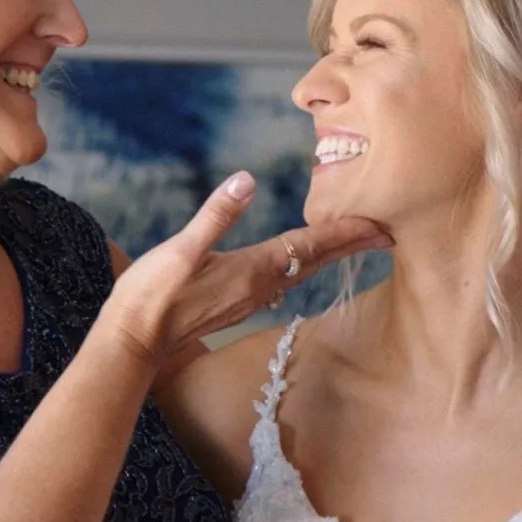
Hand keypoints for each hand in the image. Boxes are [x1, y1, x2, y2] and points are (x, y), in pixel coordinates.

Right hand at [96, 171, 390, 366]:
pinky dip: (305, 264)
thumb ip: (215, 214)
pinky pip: (285, 279)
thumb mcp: (179, 249)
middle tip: (389, 231)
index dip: (347, 232)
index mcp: (252, 269)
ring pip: (303, 271)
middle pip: (317, 260)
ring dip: (332, 254)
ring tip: (357, 240)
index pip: (311, 246)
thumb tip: (246, 179)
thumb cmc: (151, 296)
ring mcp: (249, 297)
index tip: (382, 222)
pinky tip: (304, 262)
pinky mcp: (236, 302)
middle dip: (352, 243)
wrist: (132, 342)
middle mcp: (259, 286)